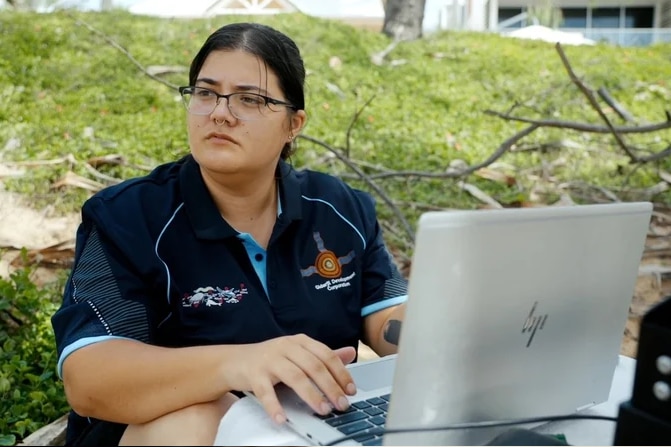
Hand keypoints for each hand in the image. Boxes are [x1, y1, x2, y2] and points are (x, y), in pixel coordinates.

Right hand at [226, 334, 356, 423]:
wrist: (233, 361)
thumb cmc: (270, 359)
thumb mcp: (297, 354)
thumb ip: (322, 356)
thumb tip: (351, 353)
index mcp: (299, 341)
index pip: (325, 355)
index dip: (341, 373)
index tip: (351, 390)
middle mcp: (285, 346)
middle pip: (313, 366)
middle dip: (330, 387)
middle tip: (341, 404)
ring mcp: (269, 359)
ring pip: (295, 377)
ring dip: (311, 395)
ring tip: (322, 410)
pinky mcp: (253, 373)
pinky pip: (266, 392)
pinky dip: (275, 406)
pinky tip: (282, 418)